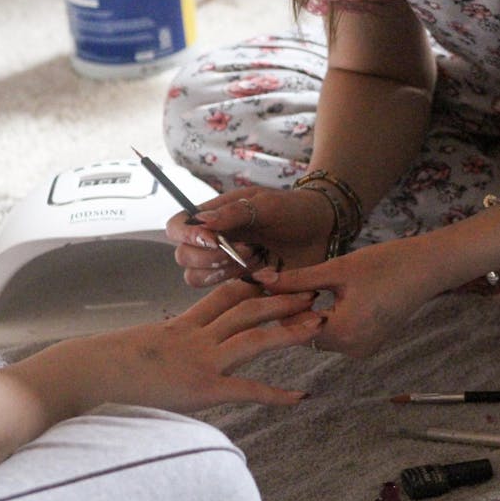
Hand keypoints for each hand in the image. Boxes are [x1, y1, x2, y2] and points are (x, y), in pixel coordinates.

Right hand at [78, 279, 324, 411]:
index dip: (254, 284)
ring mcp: (202, 360)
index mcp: (183, 324)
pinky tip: (300, 395)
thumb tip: (168, 348)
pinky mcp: (203, 387)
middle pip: (248, 308)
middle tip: (312, 290)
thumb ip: (164, 343)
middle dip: (282, 298)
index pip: (225, 295)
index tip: (277, 276)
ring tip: (319, 324)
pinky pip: (247, 389)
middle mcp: (197, 336)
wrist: (88, 373)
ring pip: (254, 337)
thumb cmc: (105, 364)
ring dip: (289, 330)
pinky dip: (276, 393)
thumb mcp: (142, 345)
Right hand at [165, 187, 335, 286]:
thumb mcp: (266, 205)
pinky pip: (224, 295)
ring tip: (258, 258)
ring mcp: (223, 266)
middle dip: (212, 257)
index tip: (213, 239)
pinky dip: (243, 286)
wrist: (322, 232)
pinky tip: (268, 274)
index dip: (186, 235)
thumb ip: (234, 213)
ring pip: (197, 278)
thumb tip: (202, 222)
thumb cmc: (292, 210)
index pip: (177, 227)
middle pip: (183, 257)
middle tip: (248, 249)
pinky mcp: (239, 286)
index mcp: (212, 218)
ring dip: (225, 271)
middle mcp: (211, 242)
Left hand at [252, 239, 438, 357]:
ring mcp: (363, 348)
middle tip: (277, 282)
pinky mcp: (369, 342)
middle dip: (292, 309)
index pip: (294, 327)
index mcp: (344, 333)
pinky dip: (327, 316)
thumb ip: (297, 279)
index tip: (264, 285)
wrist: (427, 267)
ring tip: (299, 285)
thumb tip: (261, 280)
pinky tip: (323, 294)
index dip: (279, 306)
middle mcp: (353, 349)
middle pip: (305, 333)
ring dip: (309, 312)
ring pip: (320, 333)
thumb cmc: (385, 263)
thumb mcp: (336, 269)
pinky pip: (337, 333)